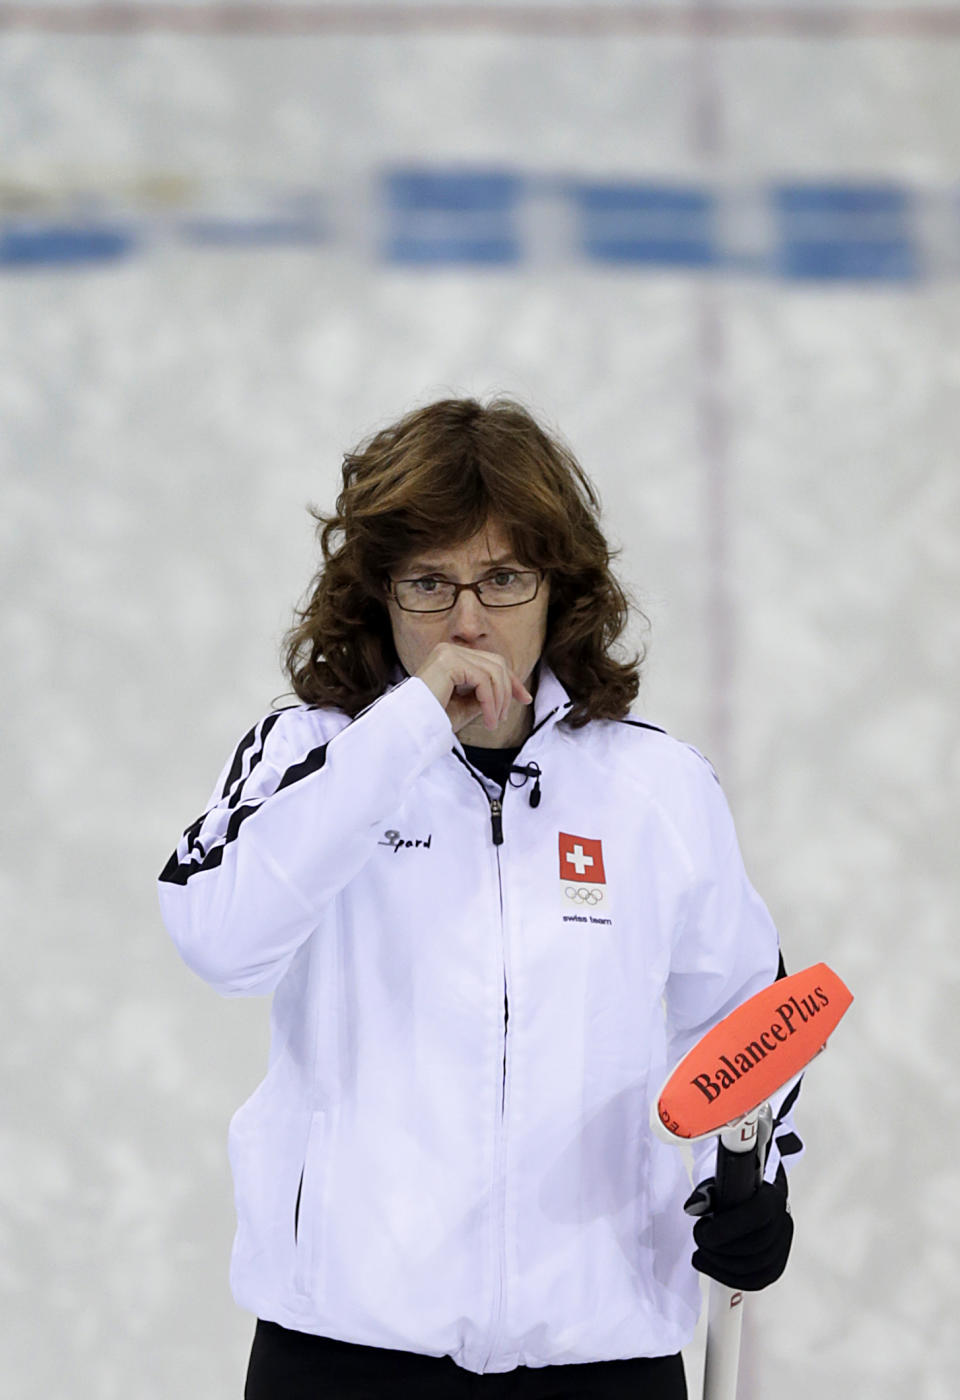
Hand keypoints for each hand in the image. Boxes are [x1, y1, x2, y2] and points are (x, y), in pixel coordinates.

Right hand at [415, 642, 532, 733]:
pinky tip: (488, 720)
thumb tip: (508, 691)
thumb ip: (484, 695)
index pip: (491, 661)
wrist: (409, 728)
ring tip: (494, 721)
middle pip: (497, 663)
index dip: (512, 680)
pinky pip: (484, 680)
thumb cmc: (433, 720)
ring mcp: (449, 652)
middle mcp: (450, 650)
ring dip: (500, 700)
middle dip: (508, 690)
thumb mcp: (466, 706)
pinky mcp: (449, 661)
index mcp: (451, 657)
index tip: (525, 698)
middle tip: (503, 717)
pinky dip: (491, 702)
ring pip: (494, 671)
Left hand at [684, 1170, 792, 1291]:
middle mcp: (783, 1223)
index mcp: (772, 1197)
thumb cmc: (734, 1193)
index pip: (757, 1215)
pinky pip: (755, 1282)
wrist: (751, 1201)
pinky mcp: (775, 1267)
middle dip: (720, 1248)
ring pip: (756, 1268)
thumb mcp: (719, 1185)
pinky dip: (728, 1278)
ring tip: (701, 1254)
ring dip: (721, 1265)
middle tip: (700, 1240)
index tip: (702, 1231)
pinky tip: (709, 1266)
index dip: (727, 1227)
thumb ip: (705, 1193)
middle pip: (756, 1245)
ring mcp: (782, 1248)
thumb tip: (692, 1207)